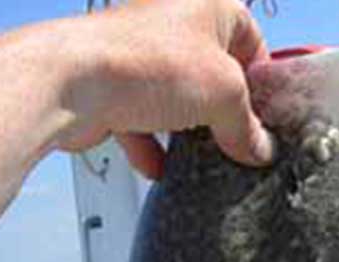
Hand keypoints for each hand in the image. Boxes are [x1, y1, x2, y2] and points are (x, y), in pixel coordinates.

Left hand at [57, 0, 273, 177]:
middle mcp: (170, 20)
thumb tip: (258, 149)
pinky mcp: (109, 84)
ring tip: (204, 158)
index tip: (268, 116)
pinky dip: (149, 144)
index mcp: (207, 4)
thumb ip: (247, 126)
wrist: (70, 83)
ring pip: (175, 95)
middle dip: (224, 110)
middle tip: (238, 140)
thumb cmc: (150, 65)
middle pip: (212, 72)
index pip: (252, 39)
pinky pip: (138, 118)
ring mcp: (137, 53)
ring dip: (187, 129)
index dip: (262, 80)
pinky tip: (160, 168)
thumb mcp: (225, 95)